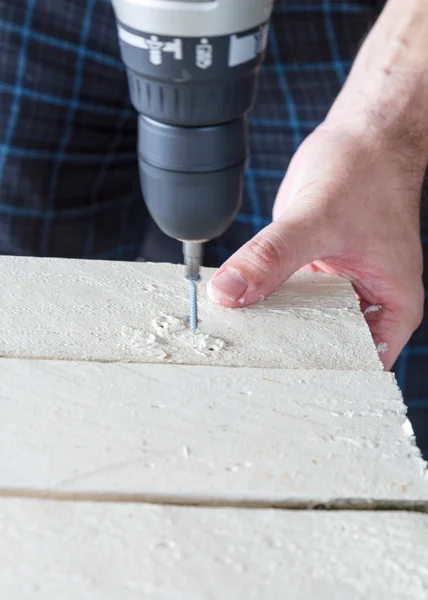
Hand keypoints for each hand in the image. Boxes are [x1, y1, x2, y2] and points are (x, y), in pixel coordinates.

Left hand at [207, 121, 424, 369]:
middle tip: (243, 367)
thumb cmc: (367, 174)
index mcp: (391, 309)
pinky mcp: (310, 273)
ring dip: (270, 329)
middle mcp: (364, 306)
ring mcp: (335, 291)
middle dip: (286, 358)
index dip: (318, 379)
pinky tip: (237, 308)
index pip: (355, 366)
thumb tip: (229, 292)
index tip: (274, 386)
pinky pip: (284, 297)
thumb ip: (272, 257)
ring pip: (299, 324)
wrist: (361, 139)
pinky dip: (263, 301)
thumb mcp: (319, 219)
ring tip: (233, 343)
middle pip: (323, 350)